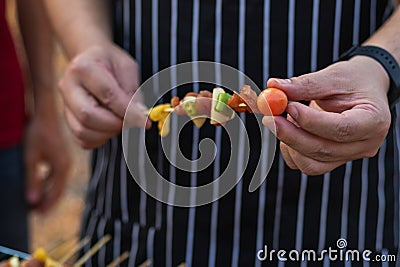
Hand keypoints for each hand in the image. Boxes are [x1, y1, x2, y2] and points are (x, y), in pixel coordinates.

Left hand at [25, 114, 70, 212]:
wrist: (45, 115)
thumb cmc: (37, 134)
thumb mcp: (30, 159)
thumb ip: (31, 180)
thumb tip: (32, 201)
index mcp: (62, 168)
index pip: (55, 193)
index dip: (46, 205)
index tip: (36, 215)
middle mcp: (67, 166)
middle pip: (58, 190)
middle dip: (46, 201)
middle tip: (34, 212)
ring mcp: (66, 161)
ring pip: (57, 183)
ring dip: (47, 192)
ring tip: (35, 202)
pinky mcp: (62, 157)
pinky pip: (56, 175)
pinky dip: (47, 183)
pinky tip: (38, 186)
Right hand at [60, 43, 149, 148]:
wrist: (90, 58)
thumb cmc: (111, 63)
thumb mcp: (127, 67)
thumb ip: (133, 92)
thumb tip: (140, 116)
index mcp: (84, 67)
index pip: (107, 95)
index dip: (128, 112)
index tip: (145, 122)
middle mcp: (68, 86)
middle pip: (88, 115)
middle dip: (115, 124)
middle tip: (130, 121)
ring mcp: (64, 104)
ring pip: (83, 131)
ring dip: (108, 133)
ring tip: (120, 122)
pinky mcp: (68, 118)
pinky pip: (81, 139)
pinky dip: (100, 140)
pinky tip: (110, 129)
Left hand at [263, 56, 390, 174]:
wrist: (364, 89)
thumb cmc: (352, 80)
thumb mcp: (333, 76)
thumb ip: (304, 84)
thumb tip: (273, 86)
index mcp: (374, 121)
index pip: (341, 129)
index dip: (311, 121)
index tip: (288, 107)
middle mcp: (365, 145)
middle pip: (322, 150)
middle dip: (290, 134)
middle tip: (269, 116)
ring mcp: (349, 157)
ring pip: (311, 163)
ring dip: (289, 143)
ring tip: (285, 118)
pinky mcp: (333, 161)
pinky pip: (305, 165)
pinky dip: (290, 150)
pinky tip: (291, 128)